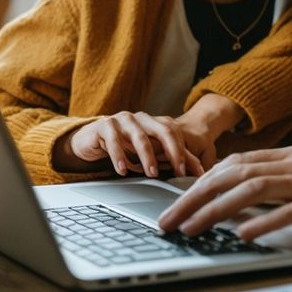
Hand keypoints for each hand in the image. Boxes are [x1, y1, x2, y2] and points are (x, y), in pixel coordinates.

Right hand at [67, 111, 213, 177]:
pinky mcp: (105, 125)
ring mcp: (123, 120)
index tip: (187, 172)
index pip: (175, 133)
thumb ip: (173, 158)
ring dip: (147, 156)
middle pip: (163, 130)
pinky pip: (114, 140)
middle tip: (176, 171)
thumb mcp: (150, 151)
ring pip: (140, 136)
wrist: (91, 139)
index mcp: (155, 122)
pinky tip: (123, 170)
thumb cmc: (124, 146)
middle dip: (173, 151)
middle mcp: (142, 118)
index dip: (183, 152)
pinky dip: (120, 156)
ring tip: (151, 173)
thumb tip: (200, 172)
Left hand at [157, 142, 291, 241]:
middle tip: (169, 218)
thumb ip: (287, 184)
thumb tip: (243, 201)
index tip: (178, 201)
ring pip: (253, 188)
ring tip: (192, 228)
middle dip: (196, 196)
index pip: (238, 162)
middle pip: (236, 172)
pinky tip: (241, 234)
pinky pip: (289, 211)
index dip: (203, 181)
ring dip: (215, 210)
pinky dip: (261, 222)